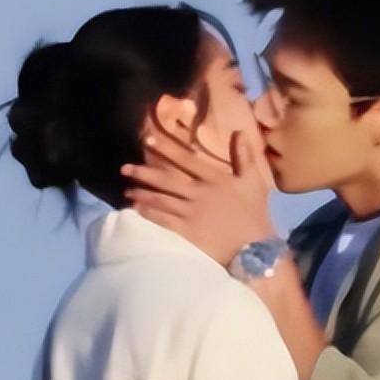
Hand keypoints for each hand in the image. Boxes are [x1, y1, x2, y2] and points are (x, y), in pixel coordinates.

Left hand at [119, 128, 275, 267]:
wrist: (255, 249)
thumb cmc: (254, 215)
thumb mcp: (254, 182)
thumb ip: (243, 156)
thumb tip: (238, 131)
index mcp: (214, 179)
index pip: (185, 159)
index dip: (165, 148)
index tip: (146, 139)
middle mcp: (200, 194)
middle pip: (165, 179)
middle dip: (143, 173)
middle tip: (124, 169)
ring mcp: (192, 214)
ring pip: (160, 200)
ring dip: (141, 194)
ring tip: (127, 192)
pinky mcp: (187, 233)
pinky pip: (163, 220)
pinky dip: (148, 214)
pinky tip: (136, 211)